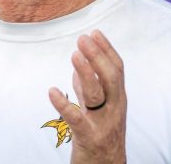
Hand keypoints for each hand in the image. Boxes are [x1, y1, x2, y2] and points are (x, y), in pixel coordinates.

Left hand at [49, 30, 126, 163]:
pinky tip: (52, 91)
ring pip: (97, 94)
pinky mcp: (88, 137)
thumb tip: (79, 69)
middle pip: (111, 77)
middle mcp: (114, 109)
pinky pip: (76, 119)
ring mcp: (103, 123)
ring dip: (85, 72)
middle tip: (83, 38)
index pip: (117, 69)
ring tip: (74, 55)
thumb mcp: (99, 110)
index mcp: (118, 99)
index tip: (94, 32)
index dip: (107, 50)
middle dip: (97, 56)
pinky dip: (64, 104)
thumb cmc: (101, 137)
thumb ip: (89, 90)